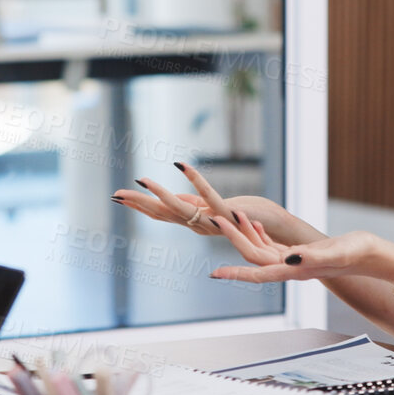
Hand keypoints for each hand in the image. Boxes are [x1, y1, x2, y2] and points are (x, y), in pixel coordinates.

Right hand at [112, 163, 297, 240]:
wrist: (278, 231)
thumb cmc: (247, 216)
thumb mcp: (214, 208)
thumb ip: (194, 205)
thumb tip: (174, 198)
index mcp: (194, 222)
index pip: (160, 214)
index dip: (138, 205)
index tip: (117, 197)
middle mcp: (200, 225)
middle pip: (162, 213)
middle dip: (138, 202)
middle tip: (115, 193)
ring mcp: (213, 221)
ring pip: (180, 207)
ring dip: (159, 193)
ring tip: (141, 180)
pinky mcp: (228, 213)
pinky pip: (208, 195)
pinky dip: (194, 179)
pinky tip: (181, 164)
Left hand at [204, 218, 393, 284]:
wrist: (372, 255)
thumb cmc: (357, 254)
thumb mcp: (336, 252)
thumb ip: (312, 256)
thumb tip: (289, 258)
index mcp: (296, 270)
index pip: (259, 272)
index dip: (236, 273)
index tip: (214, 273)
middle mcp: (291, 268)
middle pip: (254, 256)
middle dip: (234, 238)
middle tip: (216, 219)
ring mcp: (295, 261)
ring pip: (261, 250)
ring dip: (245, 234)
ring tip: (229, 216)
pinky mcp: (301, 253)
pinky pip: (273, 245)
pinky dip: (260, 234)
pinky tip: (255, 224)